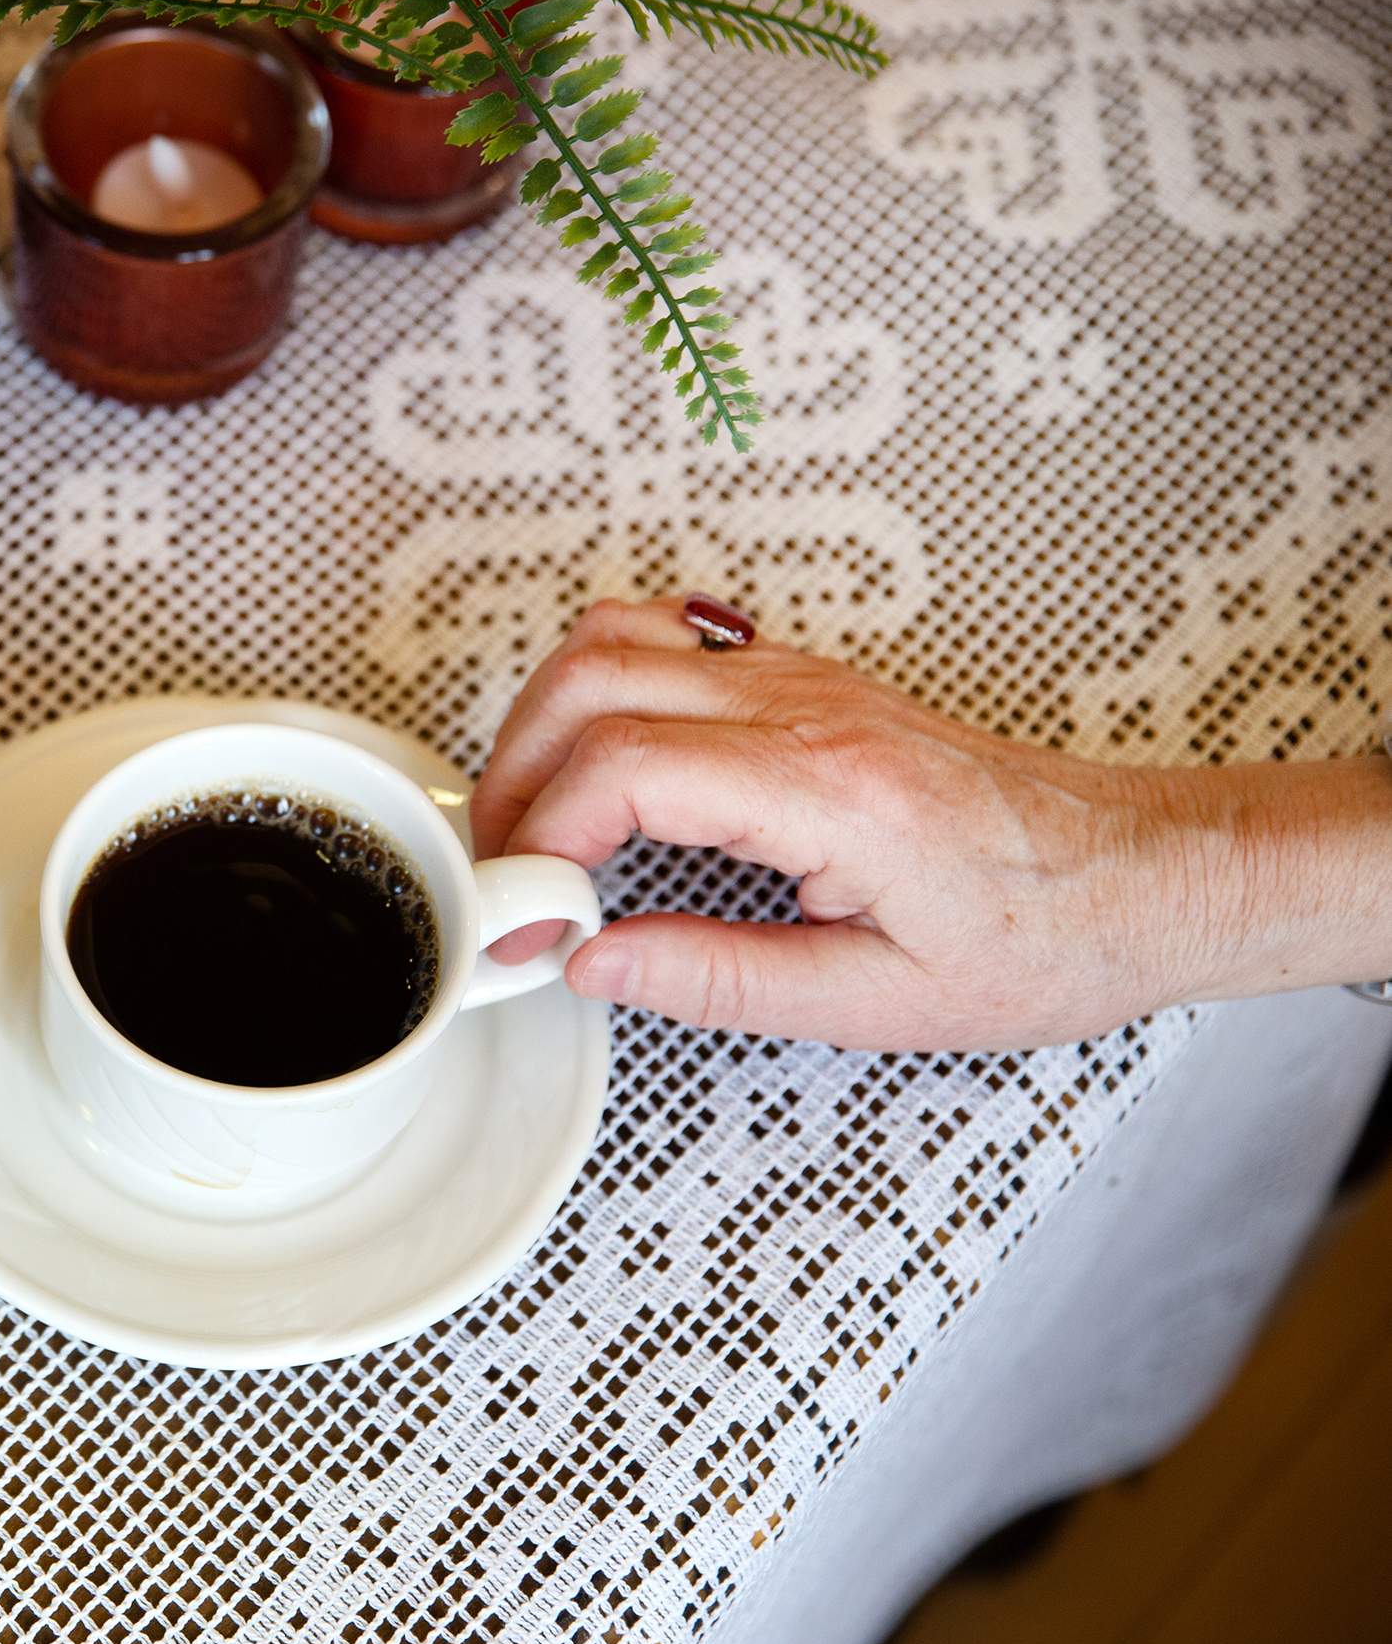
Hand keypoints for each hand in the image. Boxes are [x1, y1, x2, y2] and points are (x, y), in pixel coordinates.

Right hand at [472, 597, 1391, 1049]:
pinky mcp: (795, 681)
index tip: (522, 918)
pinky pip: (656, 641)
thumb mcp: (877, 1003)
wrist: (1138, 877)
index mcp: (829, 789)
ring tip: (535, 828)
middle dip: (512, 778)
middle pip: (589, 680)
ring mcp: (796, 679)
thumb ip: (717, 978)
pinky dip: (591, 692)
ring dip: (540, 726)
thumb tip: (592, 961)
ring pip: (609, 640)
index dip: (539, 841)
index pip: (624, 766)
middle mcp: (804, 709)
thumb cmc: (1040, 938)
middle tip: (506, 875)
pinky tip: (594, 769)